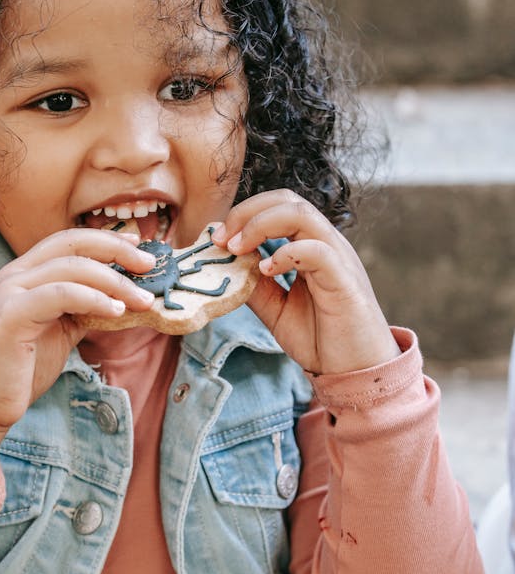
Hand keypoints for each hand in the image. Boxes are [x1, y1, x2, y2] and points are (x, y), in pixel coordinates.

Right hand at [0, 229, 154, 483]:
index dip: (105, 241)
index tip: (139, 249)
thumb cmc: (17, 373)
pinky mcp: (9, 315)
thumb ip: (81, 311)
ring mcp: (8, 292)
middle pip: (70, 243)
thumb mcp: (58, 333)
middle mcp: (12, 275)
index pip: (67, 242)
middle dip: (115, 249)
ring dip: (113, 281)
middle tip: (150, 265)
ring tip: (142, 300)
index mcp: (22, 276)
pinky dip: (93, 298)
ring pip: (70, 267)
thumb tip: (119, 301)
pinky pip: (60, 294)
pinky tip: (116, 311)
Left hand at [212, 190, 399, 374]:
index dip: (245, 214)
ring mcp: (339, 260)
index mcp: (312, 247)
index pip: (280, 207)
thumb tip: (227, 267)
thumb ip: (255, 286)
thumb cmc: (322, 339)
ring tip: (237, 249)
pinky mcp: (345, 281)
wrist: (356, 371)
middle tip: (221, 239)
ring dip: (261, 225)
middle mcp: (327, 246)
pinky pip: (318, 251)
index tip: (217, 238)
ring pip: (303, 215)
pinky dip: (286, 254)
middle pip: (288, 201)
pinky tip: (266, 271)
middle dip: (247, 212)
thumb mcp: (277, 310)